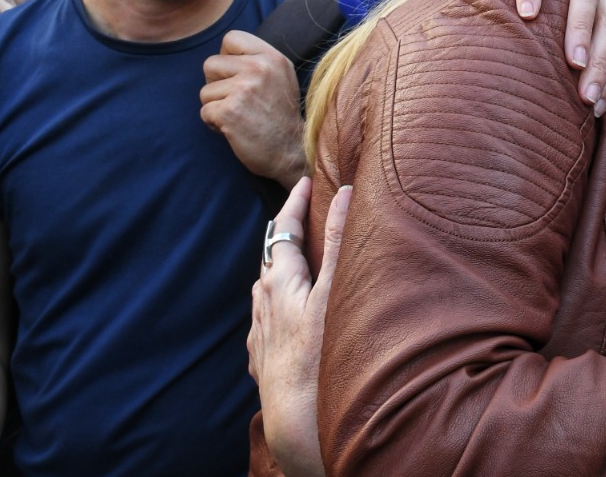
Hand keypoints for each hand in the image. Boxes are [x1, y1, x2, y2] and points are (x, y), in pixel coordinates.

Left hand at [201, 31, 305, 188]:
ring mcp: (244, 89)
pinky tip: (234, 129)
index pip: (231, 38)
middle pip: (210, 64)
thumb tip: (224, 54)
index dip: (226, 57)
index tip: (237, 76)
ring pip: (205, 91)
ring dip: (215, 107)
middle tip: (236, 101)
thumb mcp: (281, 77)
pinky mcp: (229, 111)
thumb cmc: (281, 116)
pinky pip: (205, 111)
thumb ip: (258, 60)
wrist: (292, 151)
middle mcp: (259, 68)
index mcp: (272, 57)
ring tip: (238, 117)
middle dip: (216, 85)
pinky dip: (214, 124)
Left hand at [249, 178, 349, 476]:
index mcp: (279, 283)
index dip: (295, 203)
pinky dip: (279, 308)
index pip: (284, 230)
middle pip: (272, 260)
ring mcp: (260, 336)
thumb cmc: (320, 356)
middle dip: (287, 236)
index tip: (305, 182)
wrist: (297, 423)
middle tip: (304, 218)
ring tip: (299, 266)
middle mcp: (263, 306)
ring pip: (267, 293)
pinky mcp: (263, 361)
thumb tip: (345, 194)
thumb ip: (340, 241)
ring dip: (281, 273)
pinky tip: (289, 318)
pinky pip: (267, 323)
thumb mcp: (334, 292)